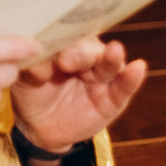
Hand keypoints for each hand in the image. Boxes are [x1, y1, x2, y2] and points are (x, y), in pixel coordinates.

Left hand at [11, 35, 147, 156]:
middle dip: (80, 54)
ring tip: (115, 51)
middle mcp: (85, 59)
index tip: (50, 48)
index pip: (66, 38)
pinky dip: (131, 77)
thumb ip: (34, 70)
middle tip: (67, 60)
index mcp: (62, 48)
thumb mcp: (27, 81)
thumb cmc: (33, 94)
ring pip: (109, 65)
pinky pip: (125, 87)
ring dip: (111, 58)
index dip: (60, 41)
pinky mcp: (115, 99)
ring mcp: (101, 78)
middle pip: (88, 50)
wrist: (39, 127)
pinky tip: (138, 68)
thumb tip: (38, 64)